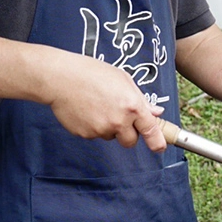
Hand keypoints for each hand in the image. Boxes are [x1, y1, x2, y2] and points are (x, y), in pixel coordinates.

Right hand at [39, 48, 167, 151]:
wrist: (61, 78)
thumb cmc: (92, 73)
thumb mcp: (123, 80)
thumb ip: (141, 99)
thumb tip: (156, 112)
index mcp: (132, 106)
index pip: (151, 131)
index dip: (158, 142)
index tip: (160, 147)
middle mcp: (118, 121)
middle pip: (130, 141)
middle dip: (128, 134)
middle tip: (119, 117)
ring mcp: (100, 130)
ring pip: (111, 136)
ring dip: (109, 127)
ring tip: (97, 105)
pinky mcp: (85, 134)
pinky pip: (94, 135)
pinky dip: (93, 126)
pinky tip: (86, 109)